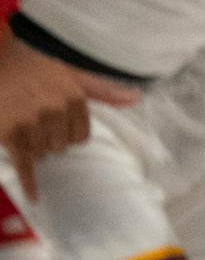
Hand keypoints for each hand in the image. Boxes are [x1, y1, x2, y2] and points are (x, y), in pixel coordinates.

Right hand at [0, 33, 136, 202]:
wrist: (0, 62)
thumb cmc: (37, 69)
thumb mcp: (74, 75)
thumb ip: (104, 91)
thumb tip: (136, 99)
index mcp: (74, 99)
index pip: (81, 136)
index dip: (68, 132)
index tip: (56, 121)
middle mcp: (56, 112)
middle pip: (62, 146)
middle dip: (50, 138)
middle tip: (35, 118)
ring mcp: (32, 124)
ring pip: (43, 153)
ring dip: (34, 146)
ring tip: (22, 122)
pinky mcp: (11, 134)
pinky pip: (24, 163)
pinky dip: (29, 182)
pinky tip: (36, 197)